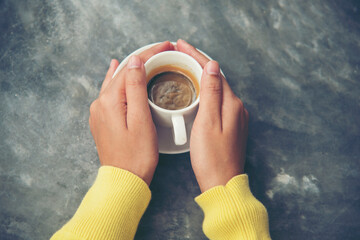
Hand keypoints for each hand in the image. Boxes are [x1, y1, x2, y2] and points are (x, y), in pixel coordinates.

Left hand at [89, 41, 173, 184]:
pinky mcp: (102, 120)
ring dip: (132, 69)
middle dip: (143, 59)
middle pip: (122, 72)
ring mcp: (99, 112)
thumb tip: (134, 60)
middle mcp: (100, 103)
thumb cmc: (137, 155)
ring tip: (148, 58)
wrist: (124, 180)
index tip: (167, 46)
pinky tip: (118, 71)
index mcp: (110, 100)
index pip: (130, 67)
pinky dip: (120, 80)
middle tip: (163, 50)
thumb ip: (136, 88)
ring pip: (116, 81)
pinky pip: (111, 92)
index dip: (150, 53)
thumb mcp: (141, 120)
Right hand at [177, 39, 248, 191]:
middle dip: (198, 62)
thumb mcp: (208, 122)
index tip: (181, 44)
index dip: (196, 56)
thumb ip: (211, 93)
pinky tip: (196, 91)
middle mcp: (236, 107)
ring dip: (202, 75)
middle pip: (216, 77)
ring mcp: (234, 117)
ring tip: (184, 66)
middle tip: (179, 52)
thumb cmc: (212, 157)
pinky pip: (217, 100)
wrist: (222, 183)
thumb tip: (212, 66)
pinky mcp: (230, 125)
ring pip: (217, 88)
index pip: (213, 71)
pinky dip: (206, 90)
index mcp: (231, 104)